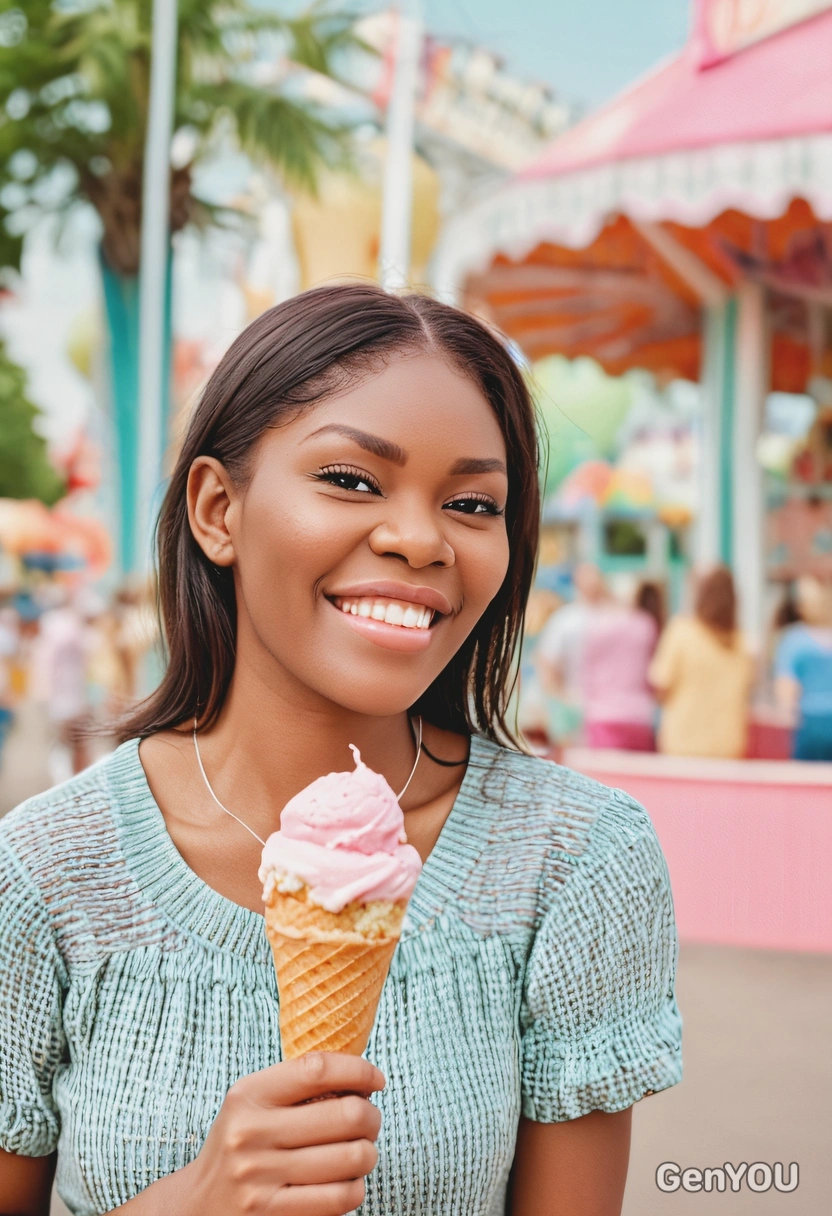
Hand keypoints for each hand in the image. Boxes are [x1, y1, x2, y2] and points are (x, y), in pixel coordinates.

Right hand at [184, 1052, 384, 1215]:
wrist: (197, 1205)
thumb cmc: (240, 1145)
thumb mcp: (253, 1104)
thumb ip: (297, 1086)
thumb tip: (361, 1079)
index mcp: (249, 1095)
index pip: (317, 1069)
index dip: (358, 1070)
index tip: (376, 1080)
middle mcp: (251, 1134)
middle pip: (346, 1114)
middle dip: (371, 1117)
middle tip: (369, 1121)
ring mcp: (261, 1178)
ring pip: (352, 1157)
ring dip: (368, 1153)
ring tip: (360, 1152)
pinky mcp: (273, 1214)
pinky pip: (341, 1197)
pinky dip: (355, 1188)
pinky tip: (346, 1181)